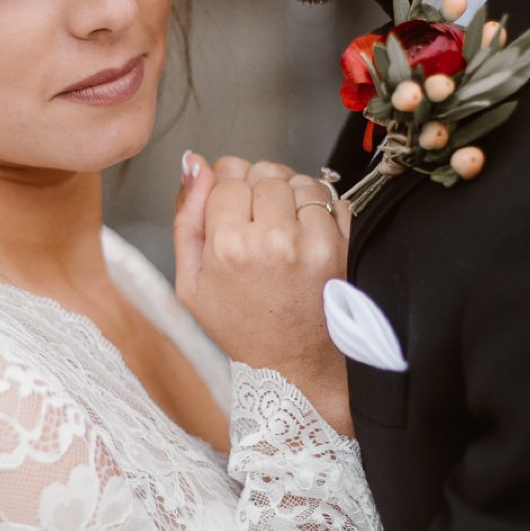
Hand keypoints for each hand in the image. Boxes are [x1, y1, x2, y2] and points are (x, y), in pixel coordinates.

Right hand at [176, 153, 352, 433]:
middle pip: (263, 173)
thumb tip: (193, 164)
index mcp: (229, 245)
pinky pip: (330, 198)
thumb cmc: (241, 327)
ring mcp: (313, 241)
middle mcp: (273, 238)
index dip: (226, 191)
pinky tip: (304, 238)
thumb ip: (186, 218)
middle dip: (258, 190)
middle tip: (256, 225)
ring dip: (290, 196)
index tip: (230, 213)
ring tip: (281, 231)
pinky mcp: (343, 245)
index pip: (227, 176)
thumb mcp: (191, 283)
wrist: (293, 366)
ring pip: (298, 180)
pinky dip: (318, 210)